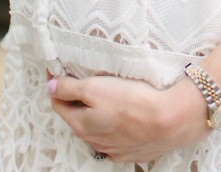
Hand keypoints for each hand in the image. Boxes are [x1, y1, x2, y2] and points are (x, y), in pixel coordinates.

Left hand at [47, 72, 208, 163]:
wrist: (168, 120)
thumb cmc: (132, 102)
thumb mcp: (94, 88)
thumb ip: (69, 88)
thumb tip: (51, 87)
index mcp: (81, 125)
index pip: (59, 103)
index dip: (56, 85)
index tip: (58, 70)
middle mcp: (94, 141)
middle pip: (78, 116)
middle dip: (77, 99)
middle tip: (83, 79)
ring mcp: (113, 148)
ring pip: (98, 128)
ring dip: (98, 113)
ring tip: (109, 95)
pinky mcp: (132, 150)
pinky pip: (117, 137)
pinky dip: (116, 125)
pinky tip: (126, 114)